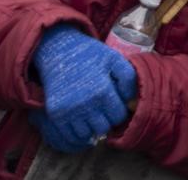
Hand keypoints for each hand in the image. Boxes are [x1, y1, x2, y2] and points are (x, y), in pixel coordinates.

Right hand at [33, 26, 136, 148]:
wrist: (59, 52)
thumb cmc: (90, 56)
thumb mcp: (114, 59)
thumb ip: (128, 78)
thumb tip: (131, 100)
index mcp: (102, 91)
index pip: (118, 117)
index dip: (119, 112)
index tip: (115, 105)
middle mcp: (85, 104)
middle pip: (103, 128)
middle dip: (106, 120)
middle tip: (103, 110)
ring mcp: (68, 110)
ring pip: (87, 135)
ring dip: (91, 127)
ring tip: (92, 115)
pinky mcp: (55, 114)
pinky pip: (69, 135)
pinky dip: (76, 132)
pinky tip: (81, 121)